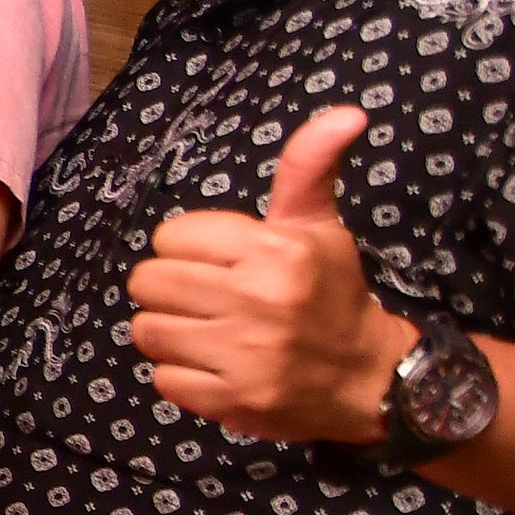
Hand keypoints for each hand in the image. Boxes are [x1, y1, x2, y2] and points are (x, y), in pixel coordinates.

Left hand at [132, 107, 406, 443]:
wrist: (366, 378)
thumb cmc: (330, 293)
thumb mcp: (320, 225)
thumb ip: (310, 167)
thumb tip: (347, 113)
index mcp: (276, 251)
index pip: (172, 236)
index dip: (188, 248)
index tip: (221, 261)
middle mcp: (259, 300)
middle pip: (148, 282)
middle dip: (170, 288)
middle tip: (208, 297)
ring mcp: (244, 355)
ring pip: (147, 329)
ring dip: (170, 331)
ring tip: (211, 331)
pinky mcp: (232, 400)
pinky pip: (162, 377)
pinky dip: (181, 373)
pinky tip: (217, 365)